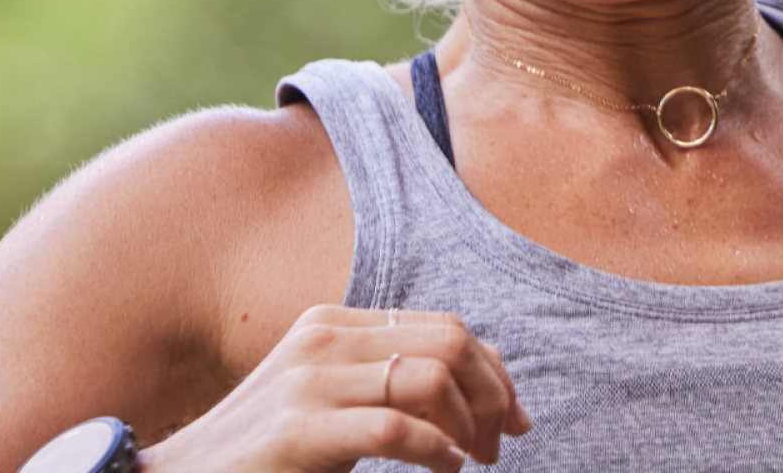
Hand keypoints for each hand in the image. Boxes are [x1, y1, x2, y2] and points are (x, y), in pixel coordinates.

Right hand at [136, 305, 529, 472]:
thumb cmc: (268, 450)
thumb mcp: (334, 398)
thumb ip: (393, 378)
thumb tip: (487, 374)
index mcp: (334, 325)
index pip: (446, 327)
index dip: (496, 373)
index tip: (514, 421)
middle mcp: (323, 339)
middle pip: (450, 344)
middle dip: (493, 397)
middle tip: (497, 448)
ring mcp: (308, 382)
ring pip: (430, 378)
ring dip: (468, 426)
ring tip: (468, 462)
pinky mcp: (299, 430)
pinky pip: (393, 426)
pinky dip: (435, 451)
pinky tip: (444, 471)